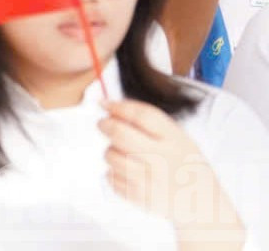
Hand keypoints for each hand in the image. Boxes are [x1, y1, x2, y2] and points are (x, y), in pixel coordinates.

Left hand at [100, 99, 244, 234]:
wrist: (203, 203)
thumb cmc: (185, 165)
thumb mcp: (179, 139)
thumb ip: (149, 123)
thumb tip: (110, 106)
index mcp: (175, 141)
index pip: (141, 115)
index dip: (119, 107)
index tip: (105, 104)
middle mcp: (163, 159)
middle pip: (121, 133)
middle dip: (105, 124)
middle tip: (103, 124)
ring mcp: (151, 180)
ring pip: (111, 155)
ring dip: (111, 151)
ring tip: (123, 154)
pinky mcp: (140, 197)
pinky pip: (111, 177)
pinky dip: (114, 172)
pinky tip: (128, 173)